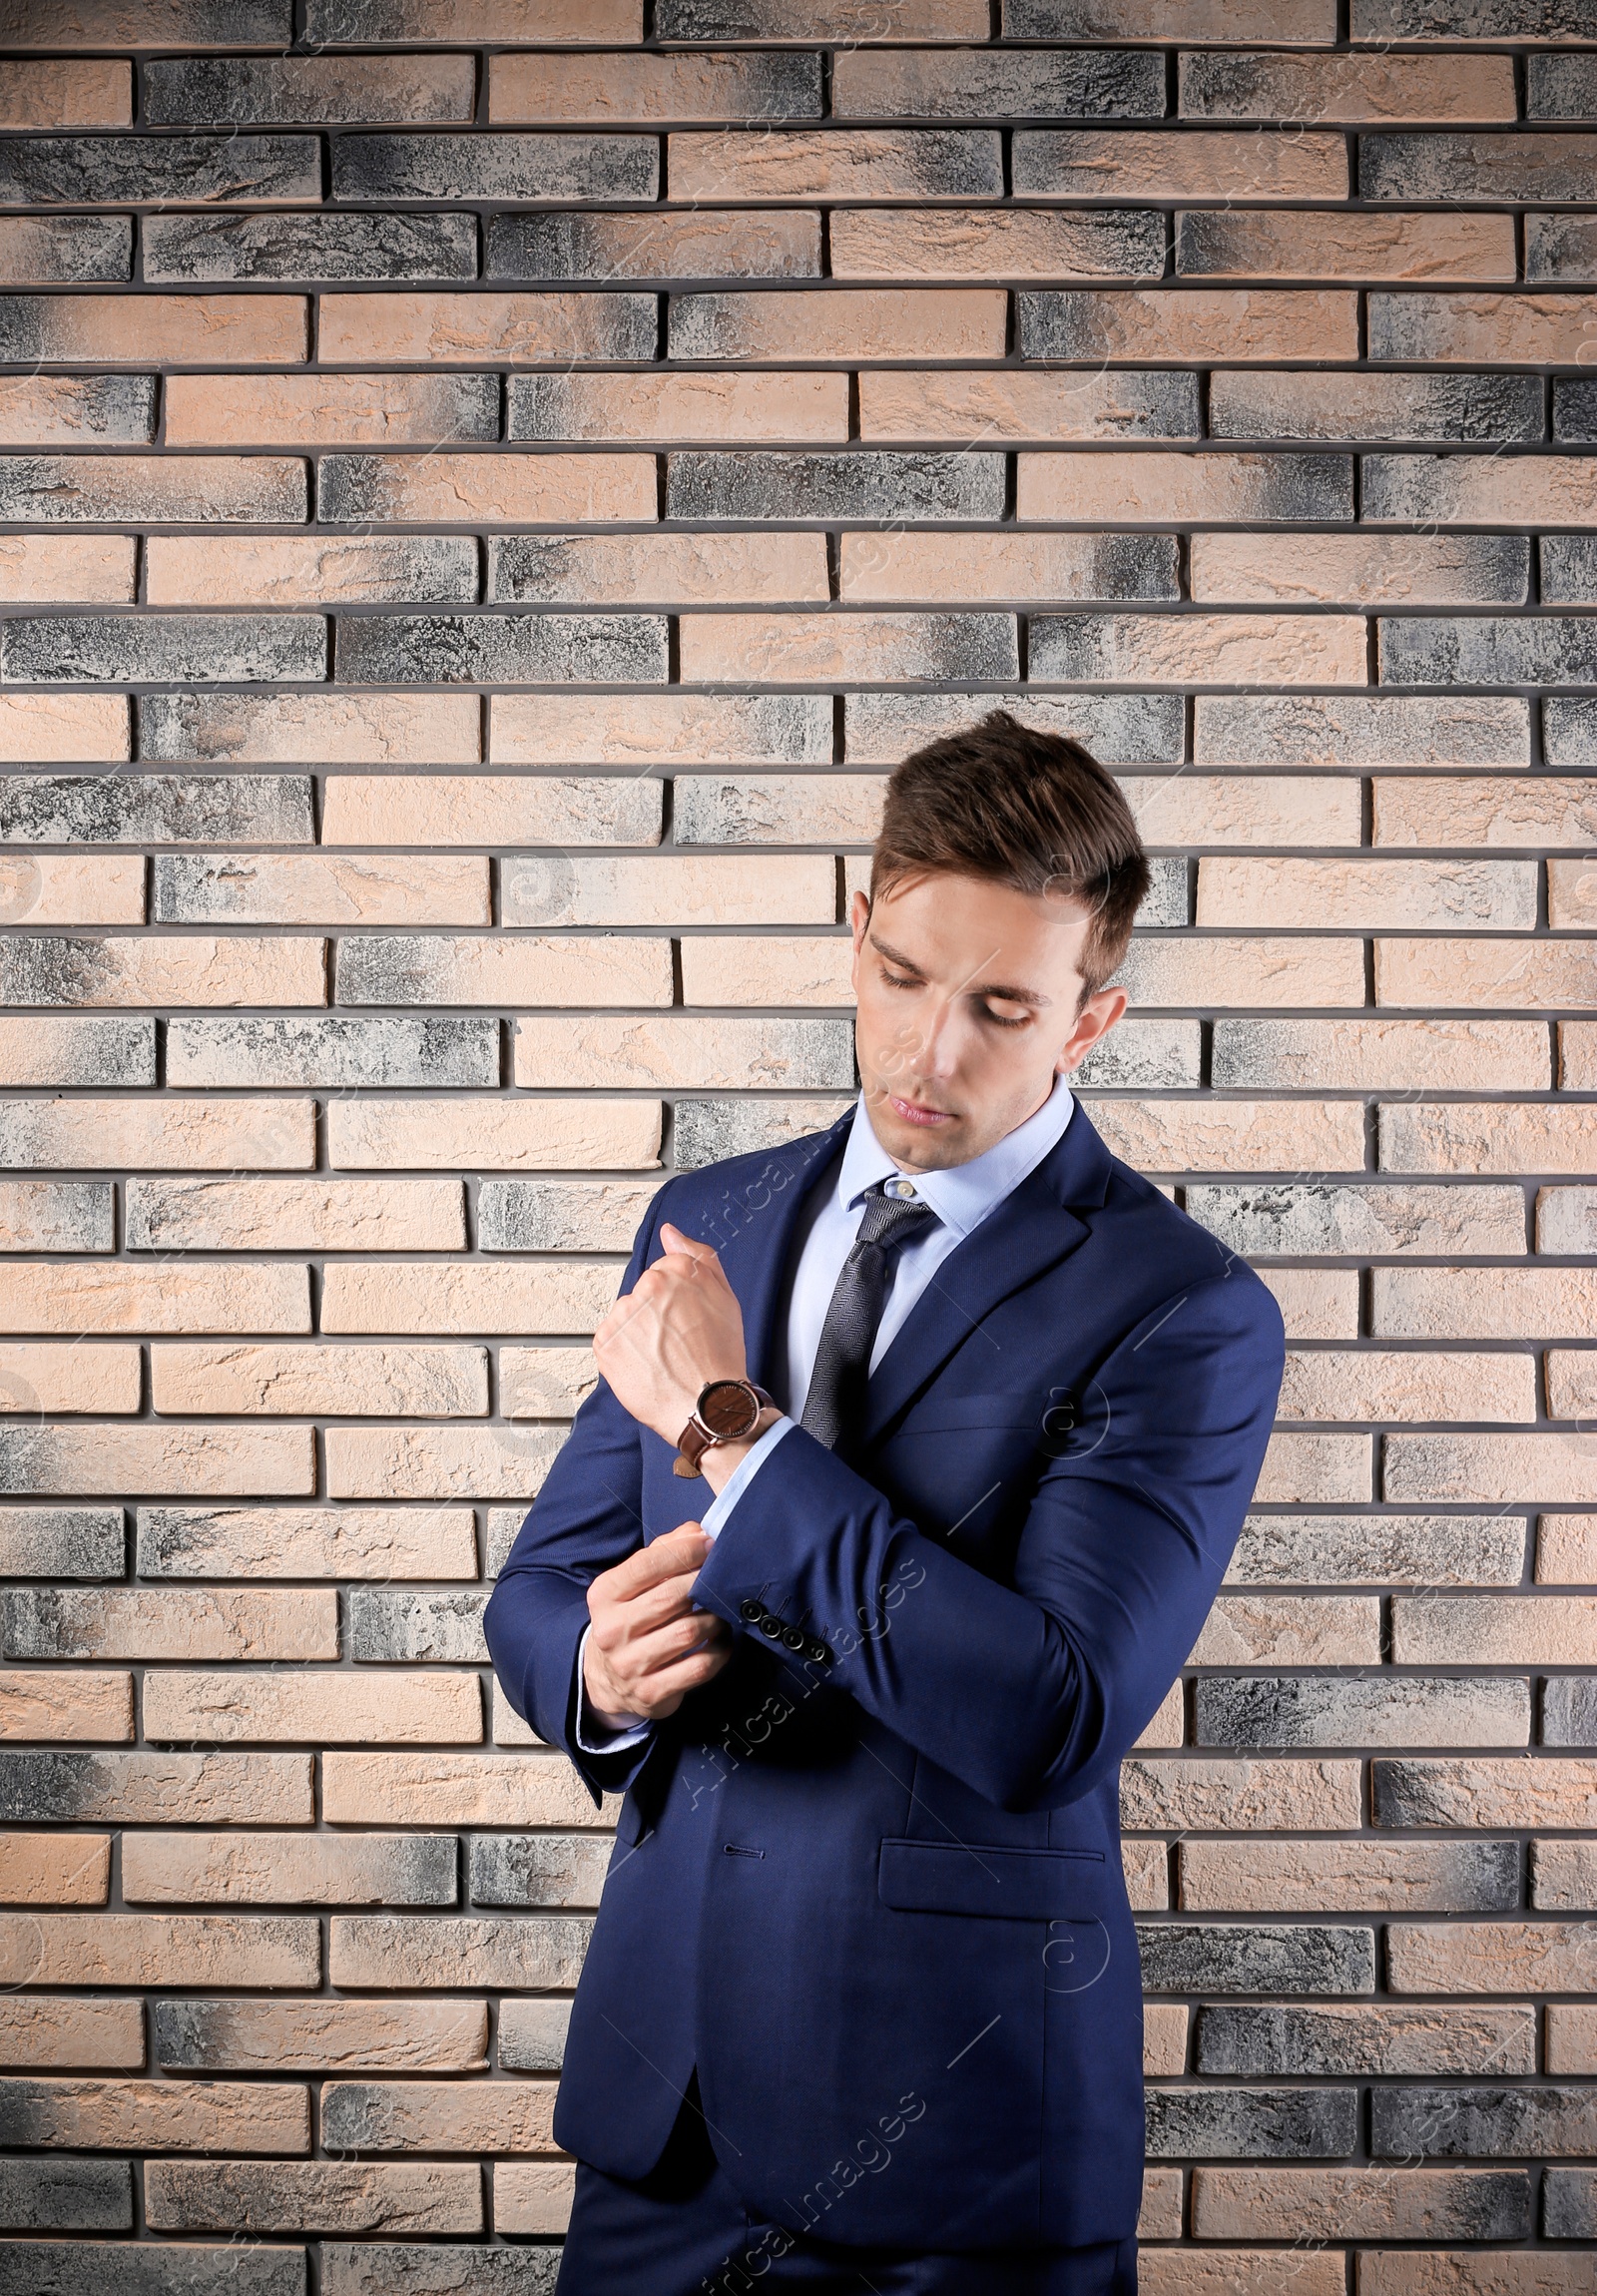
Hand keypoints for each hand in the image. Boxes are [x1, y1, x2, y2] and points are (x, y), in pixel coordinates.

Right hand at [583, 1525, 731, 1725]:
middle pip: (671, 1598)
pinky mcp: (651, 1693)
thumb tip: (698, 1531)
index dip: (684, 1551)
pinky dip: (720, 1650)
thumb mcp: (634, 1583)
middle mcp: (612, 1630)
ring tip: (722, 1610)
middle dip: (704, 1582)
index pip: (646, 1565)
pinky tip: (722, 1640)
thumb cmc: (631, 1617)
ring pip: (689, 1632)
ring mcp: (630, 1665)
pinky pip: (700, 1667)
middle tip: (723, 1575)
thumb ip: (664, 1551)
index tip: (710, 1543)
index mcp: (604, 1595)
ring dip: (715, 1617)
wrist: (608, 1678)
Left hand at [592, 1221, 747, 1451]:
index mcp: (674, 1271)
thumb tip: (670, 1232)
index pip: (663, 1273)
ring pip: (626, 1318)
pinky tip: (648, 1366)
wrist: (706, 1404)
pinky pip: (611, 1342)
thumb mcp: (725, 1297)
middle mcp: (645, 1288)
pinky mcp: (605, 1344)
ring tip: (664, 1358)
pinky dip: (624, 1354)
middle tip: (679, 1343)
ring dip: (639, 1334)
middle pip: (643, 1295)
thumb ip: (697, 1256)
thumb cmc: (720, 1357)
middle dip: (656, 1316)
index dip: (678, 1301)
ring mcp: (622, 1317)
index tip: (688, 1320)